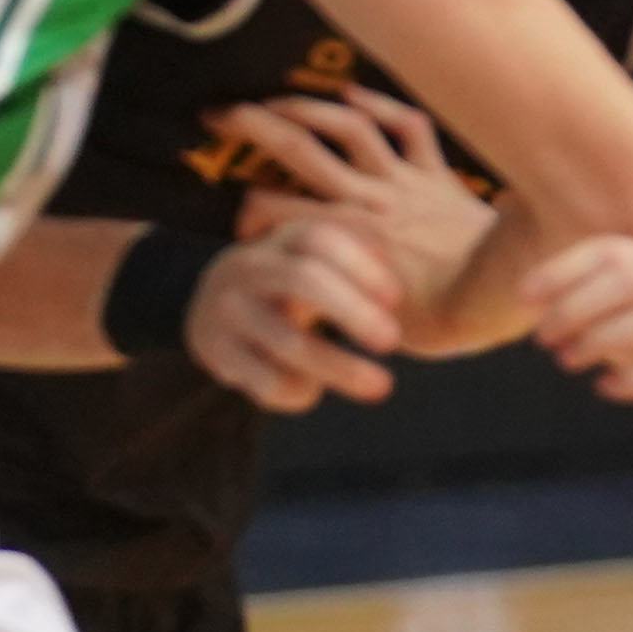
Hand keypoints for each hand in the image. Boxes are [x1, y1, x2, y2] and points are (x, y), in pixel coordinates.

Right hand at [185, 213, 405, 411]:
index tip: (397, 297)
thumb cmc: (292, 283)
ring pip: (287, 340)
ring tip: (382, 386)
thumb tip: (421, 280)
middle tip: (393, 341)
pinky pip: (264, 378)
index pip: (321, 239)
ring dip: (339, 366)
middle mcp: (249, 266)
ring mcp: (226, 308)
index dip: (360, 266)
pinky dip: (297, 391)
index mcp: (282, 237)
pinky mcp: (213, 350)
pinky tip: (313, 394)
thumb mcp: (318, 260)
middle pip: (304, 280)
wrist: (212, 306)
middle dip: (353, 312)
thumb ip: (360, 258)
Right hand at [214, 90, 490, 318]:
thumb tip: (301, 299)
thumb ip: (339, 296)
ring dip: (308, 106)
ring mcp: (405, 181)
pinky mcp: (438, 174)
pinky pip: (408, 127)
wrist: (505, 298)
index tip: (242, 213)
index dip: (249, 210)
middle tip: (217, 115)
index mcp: (347, 237)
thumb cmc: (444, 320)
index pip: (274, 208)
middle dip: (252, 127)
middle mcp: (370, 200)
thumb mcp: (378, 319)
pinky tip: (351, 93)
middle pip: (299, 149)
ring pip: (348, 126)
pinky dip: (380, 104)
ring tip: (277, 99)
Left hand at [523, 232, 632, 426]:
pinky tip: (604, 388)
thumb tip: (526, 296)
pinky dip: (632, 380)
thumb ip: (582, 296)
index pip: (610, 251)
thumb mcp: (622, 311)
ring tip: (567, 361)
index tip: (524, 298)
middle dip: (576, 308)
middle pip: (630, 282)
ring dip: (601, 340)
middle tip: (542, 337)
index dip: (562, 270)